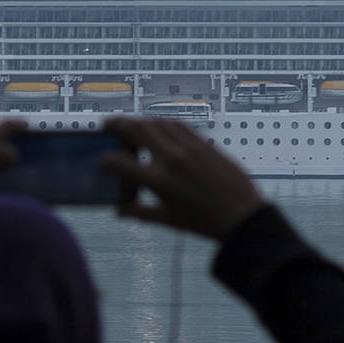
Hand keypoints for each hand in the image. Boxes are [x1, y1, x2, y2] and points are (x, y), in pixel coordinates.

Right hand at [101, 116, 265, 240]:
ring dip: (140, 121)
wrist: (241, 215)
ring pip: (156, 122)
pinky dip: (162, 122)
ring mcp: (188, 148)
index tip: (102, 164)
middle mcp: (170, 159)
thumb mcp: (167, 220)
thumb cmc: (203, 221)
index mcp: (157, 181)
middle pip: (136, 130)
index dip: (105, 162)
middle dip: (117, 125)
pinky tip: (158, 126)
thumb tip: (118, 211)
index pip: (119, 163)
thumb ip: (139, 213)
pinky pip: (177, 123)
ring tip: (132, 125)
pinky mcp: (203, 143)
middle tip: (107, 125)